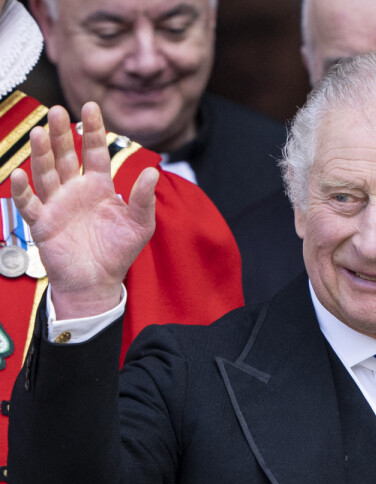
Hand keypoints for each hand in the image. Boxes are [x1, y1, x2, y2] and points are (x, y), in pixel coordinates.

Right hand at [10, 102, 157, 318]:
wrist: (99, 281)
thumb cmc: (118, 251)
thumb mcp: (140, 225)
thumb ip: (144, 200)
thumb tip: (152, 172)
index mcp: (98, 186)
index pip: (94, 152)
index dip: (92, 130)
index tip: (90, 106)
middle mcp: (74, 189)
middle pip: (65, 156)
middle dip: (62, 134)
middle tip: (58, 110)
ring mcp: (56, 204)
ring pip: (46, 173)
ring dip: (42, 153)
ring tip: (41, 133)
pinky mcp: (42, 223)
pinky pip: (30, 203)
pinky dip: (24, 190)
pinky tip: (20, 173)